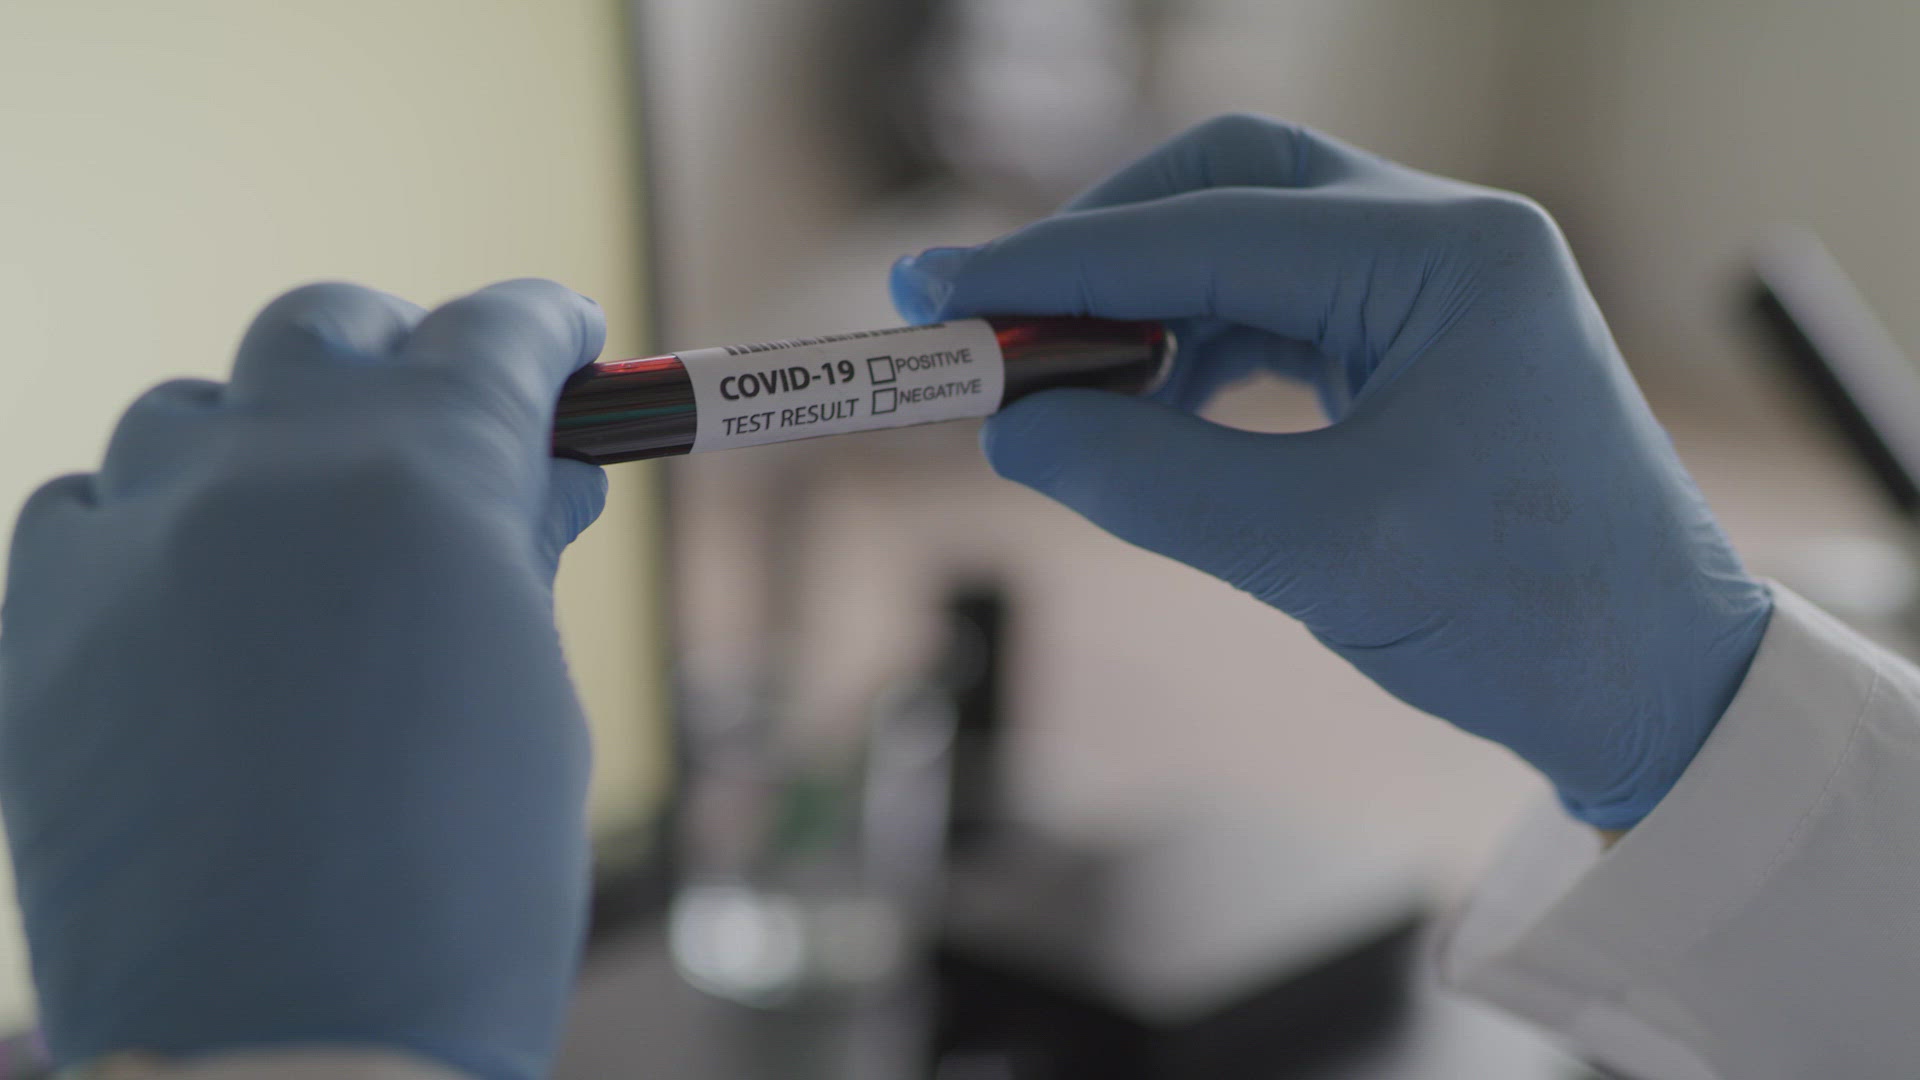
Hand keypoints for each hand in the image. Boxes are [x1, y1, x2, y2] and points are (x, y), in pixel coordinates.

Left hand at [0, 281, 607, 1078]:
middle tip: (439, 412)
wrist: (288, 1046)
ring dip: (265, 443)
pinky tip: (194, 599)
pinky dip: (151, 525)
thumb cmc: (461, 890)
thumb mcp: (533, 700)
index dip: (544, 332)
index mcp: (424, 480)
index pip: (493, 336)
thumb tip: (535, 479)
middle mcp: (265, 472)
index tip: (566, 347)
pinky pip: (87, 509)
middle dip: (396, 352)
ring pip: (190, 412)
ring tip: (310, 531)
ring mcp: (132, 539)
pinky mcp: (36, 624)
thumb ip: (516, 559)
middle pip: (322, 329)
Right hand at [891, 114, 1772, 828]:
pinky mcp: (1424, 334)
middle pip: (1228, 183)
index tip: (938, 293)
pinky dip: (1194, 343)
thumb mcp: (1317, 554)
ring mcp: (1440, 281)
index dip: (1057, 264)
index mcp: (1448, 257)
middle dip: (1098, 247)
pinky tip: (1144, 401)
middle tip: (985, 314)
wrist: (1656, 687)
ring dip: (1142, 298)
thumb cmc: (1524, 620)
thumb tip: (1012, 428)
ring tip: (1056, 381)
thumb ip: (1150, 479)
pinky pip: (1279, 304)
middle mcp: (1448, 237)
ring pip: (1247, 238)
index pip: (1209, 229)